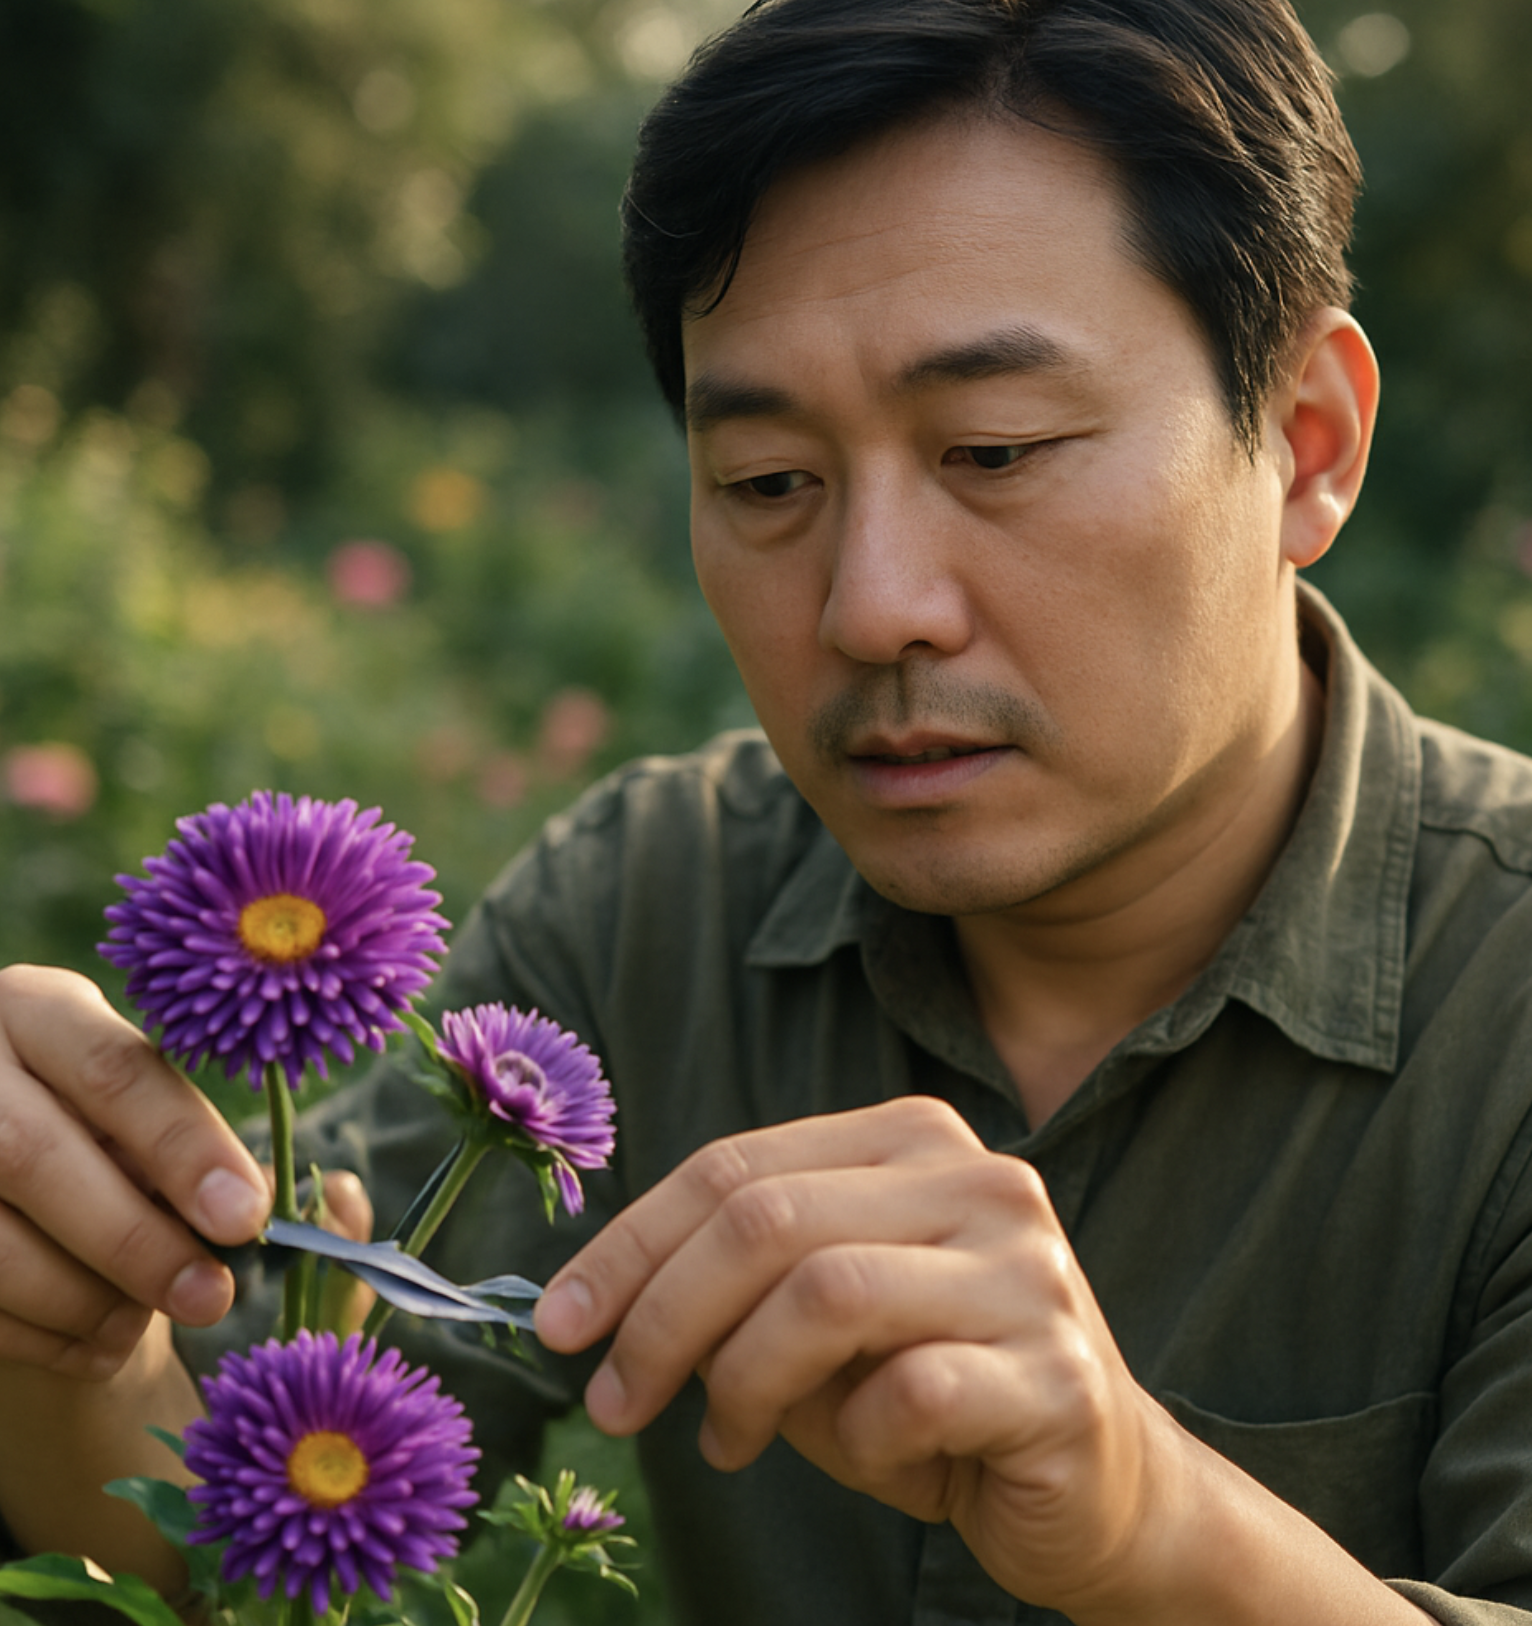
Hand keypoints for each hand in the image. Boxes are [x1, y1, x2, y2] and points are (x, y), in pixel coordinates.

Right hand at [0, 965, 269, 1379]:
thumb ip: (229, 1159)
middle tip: (212, 1294)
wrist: (7, 1183)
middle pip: (34, 1156)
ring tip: (144, 1324)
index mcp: (42, 1010)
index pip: (117, 1071)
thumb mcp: (158, 1123)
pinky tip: (93, 1345)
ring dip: (81, 1299)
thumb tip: (341, 1203)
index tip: (249, 1217)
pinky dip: (40, 1337)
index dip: (184, 1149)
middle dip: (133, 1240)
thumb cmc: (107, 1143)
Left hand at [534, 1095, 1168, 1614]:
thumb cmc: (933, 1392)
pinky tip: (860, 1458)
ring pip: (824, 1292)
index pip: (737, 1168)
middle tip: (613, 1401)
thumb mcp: (817, 1323)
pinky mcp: (1059, 1372)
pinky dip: (850, 1439)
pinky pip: (906, 1393)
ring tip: (727, 1442)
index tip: (557, 1322)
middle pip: (767, 1220)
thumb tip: (594, 1307)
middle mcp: (980, 1180)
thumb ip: (736, 1288)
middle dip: (660, 1315)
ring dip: (742, 1382)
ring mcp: (1028, 1270)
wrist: (1101, 1485)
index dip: (629, 1244)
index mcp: (913, 1140)